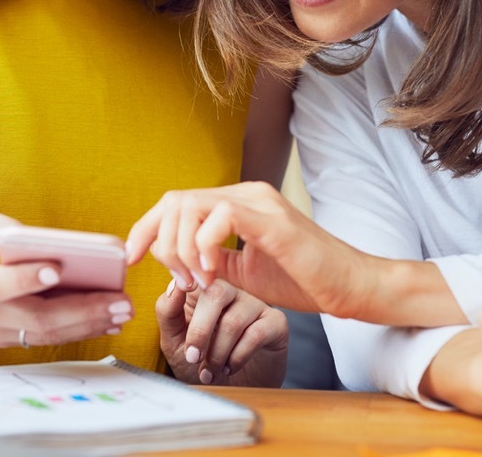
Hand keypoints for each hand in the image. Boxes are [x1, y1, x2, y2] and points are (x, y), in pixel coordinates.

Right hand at [0, 203, 132, 350]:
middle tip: (120, 301)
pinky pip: (41, 338)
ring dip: (86, 325)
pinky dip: (76, 331)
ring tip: (122, 311)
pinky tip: (105, 319)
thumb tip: (31, 235)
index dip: (25, 279)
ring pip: (42, 335)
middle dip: (81, 311)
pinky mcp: (1, 338)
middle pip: (32, 318)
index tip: (58, 268)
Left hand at [127, 182, 372, 317]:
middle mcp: (247, 193)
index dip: (146, 228)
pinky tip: (214, 274)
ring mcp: (259, 202)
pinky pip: (219, 216)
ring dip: (181, 249)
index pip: (177, 202)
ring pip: (191, 205)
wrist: (351, 287)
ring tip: (197, 280)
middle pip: (175, 200)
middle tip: (178, 280)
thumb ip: (213, 262)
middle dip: (158, 242)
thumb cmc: (305, 281)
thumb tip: (178, 265)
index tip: (130, 259)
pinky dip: (204, 247)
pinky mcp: (272, 219)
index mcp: (239, 203)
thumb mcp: (245, 273)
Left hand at [157, 277, 287, 386]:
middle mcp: (230, 292)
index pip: (194, 277)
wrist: (230, 391)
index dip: (184, 289)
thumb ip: (169, 312)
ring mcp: (254, 305)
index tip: (179, 310)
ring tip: (210, 372)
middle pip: (216, 293)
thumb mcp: (174, 342)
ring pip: (234, 320)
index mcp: (203, 291)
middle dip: (200, 331)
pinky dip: (237, 357)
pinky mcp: (274, 322)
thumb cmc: (200, 363)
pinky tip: (229, 368)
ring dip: (217, 353)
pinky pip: (256, 334)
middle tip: (192, 358)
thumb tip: (175, 284)